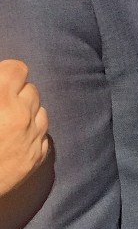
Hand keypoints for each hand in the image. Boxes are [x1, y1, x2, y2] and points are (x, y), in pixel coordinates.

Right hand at [0, 60, 49, 196]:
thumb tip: (1, 80)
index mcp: (2, 99)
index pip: (17, 69)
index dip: (7, 74)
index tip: (0, 82)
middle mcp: (22, 115)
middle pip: (31, 90)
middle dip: (16, 94)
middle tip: (0, 106)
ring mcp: (32, 137)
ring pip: (40, 111)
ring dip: (27, 113)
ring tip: (7, 123)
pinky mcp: (35, 159)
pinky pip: (42, 136)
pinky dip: (32, 135)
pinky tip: (14, 141)